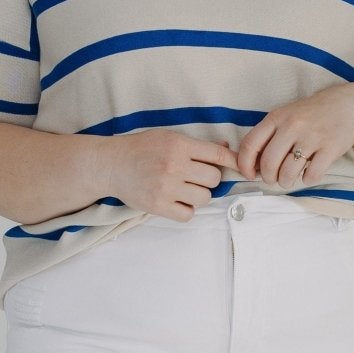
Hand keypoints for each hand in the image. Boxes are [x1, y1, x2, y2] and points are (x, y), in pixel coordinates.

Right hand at [104, 129, 242, 220]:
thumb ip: (196, 145)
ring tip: (185, 190)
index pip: (217, 155)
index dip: (233, 163)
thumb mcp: (168, 137)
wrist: (111, 164)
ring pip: (204, 198)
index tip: (242, 169)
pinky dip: (186, 210)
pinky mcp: (158, 206)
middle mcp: (173, 166)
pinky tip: (177, 201)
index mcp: (178, 145)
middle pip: (214, 179)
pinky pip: (188, 215)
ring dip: (199, 196)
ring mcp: (165, 187)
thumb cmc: (141, 149)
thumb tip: (225, 149)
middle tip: (195, 178)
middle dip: (209, 179)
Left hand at [234, 84, 353, 188]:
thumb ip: (267, 136)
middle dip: (268, 178)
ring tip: (289, 179)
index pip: (250, 144)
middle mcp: (292, 125)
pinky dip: (307, 180)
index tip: (250, 174)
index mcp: (276, 118)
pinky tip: (309, 174)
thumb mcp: (284, 117)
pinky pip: (312, 174)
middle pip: (269, 163)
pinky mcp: (331, 147)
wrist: (345, 105)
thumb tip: (250, 165)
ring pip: (288, 172)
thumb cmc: (309, 115)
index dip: (245, 165)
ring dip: (286, 182)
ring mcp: (312, 136)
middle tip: (274, 179)